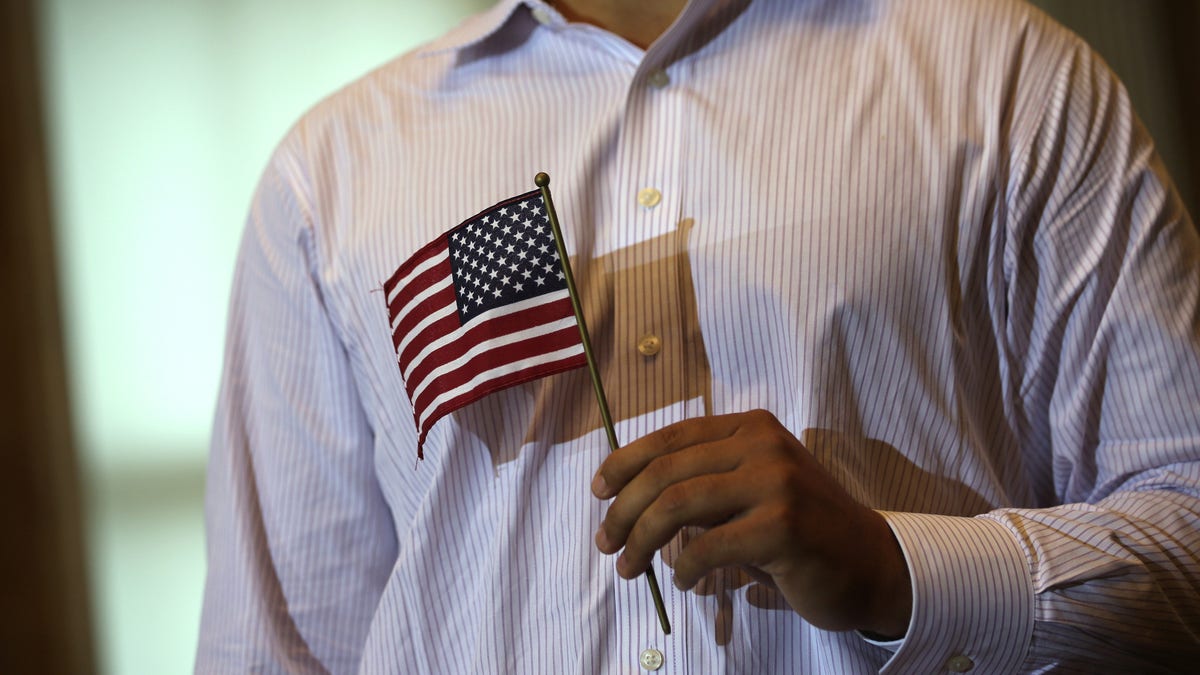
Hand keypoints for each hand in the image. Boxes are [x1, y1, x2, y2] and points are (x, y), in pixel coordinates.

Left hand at [591, 410, 911, 636]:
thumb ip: (705, 481)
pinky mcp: (783, 527)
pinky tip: (684, 582)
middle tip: (606, 542)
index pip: (671, 437)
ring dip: (641, 540)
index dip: (625, 463)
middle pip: (666, 471)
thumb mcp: (754, 488)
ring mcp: (776, 483)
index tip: (599, 492)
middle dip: (623, 510)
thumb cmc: (803, 530)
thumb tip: (629, 496)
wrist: (871, 563)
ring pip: (678, 505)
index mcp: (751, 428)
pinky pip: (708, 547)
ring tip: (630, 567)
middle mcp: (762, 445)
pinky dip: (684, 569)